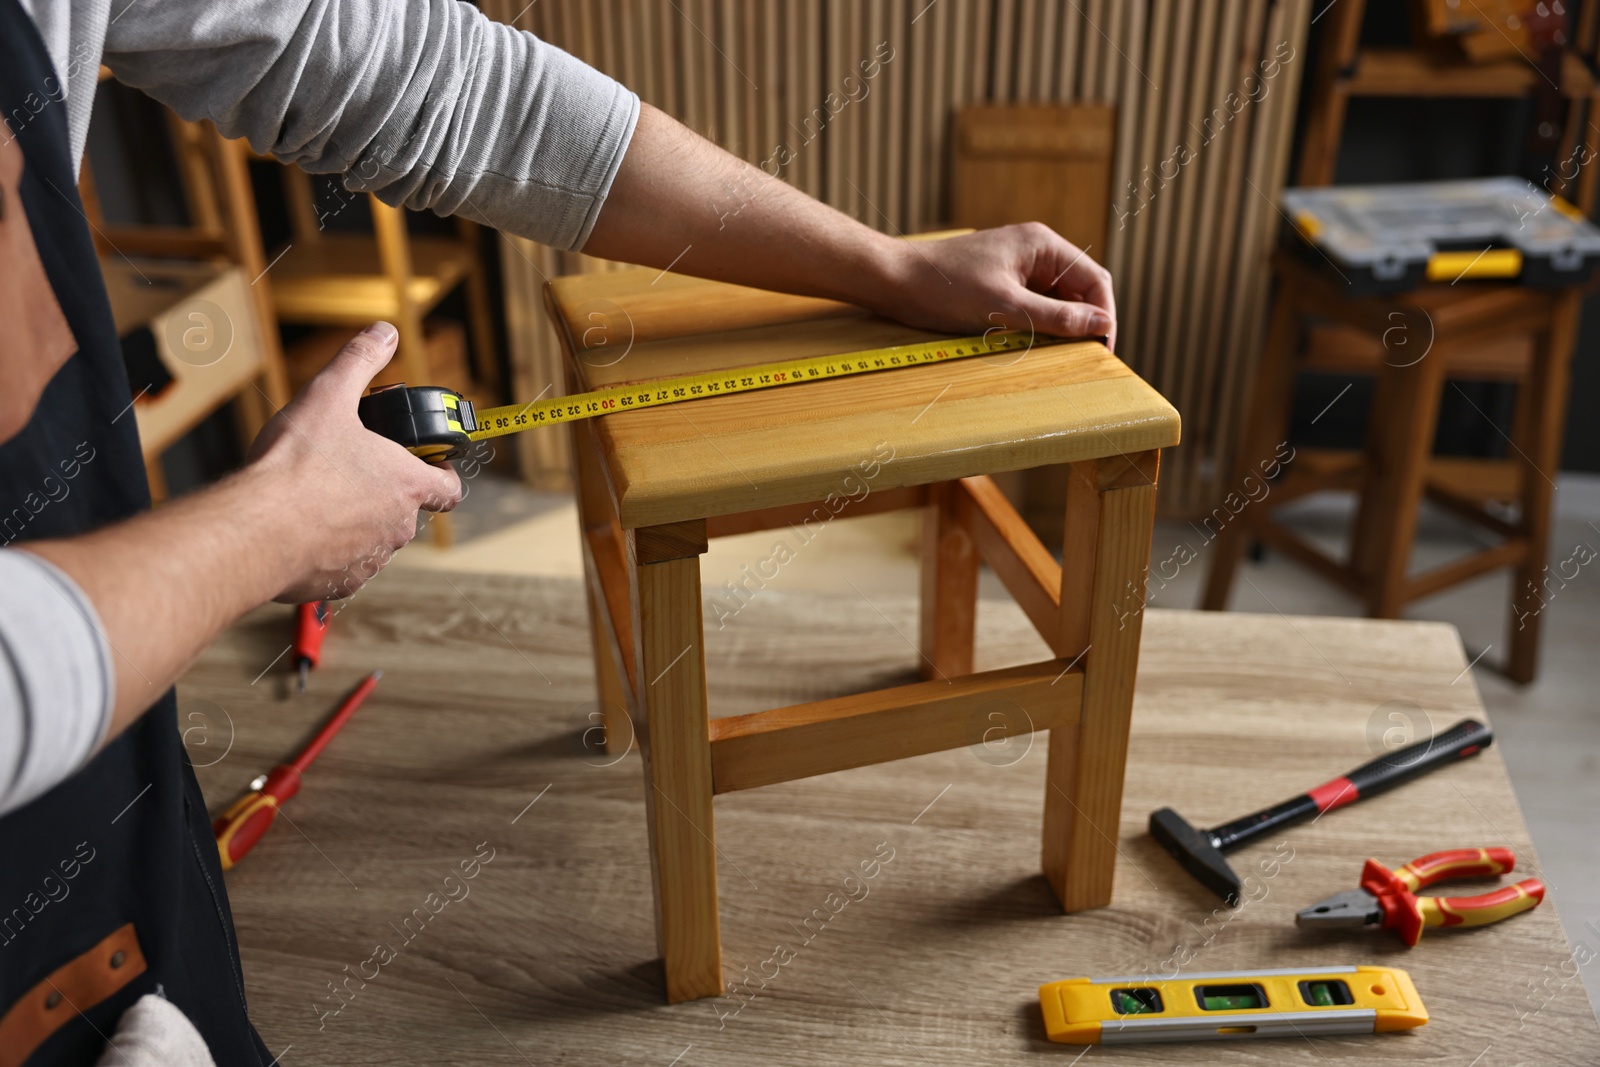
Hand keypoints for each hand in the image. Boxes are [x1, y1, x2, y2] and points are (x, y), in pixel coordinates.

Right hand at [245, 322, 462, 601]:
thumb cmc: (294, 469)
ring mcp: (370, 560)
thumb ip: (359, 361)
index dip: (442, 475)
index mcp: (406, 485)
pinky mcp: (338, 583)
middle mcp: (397, 527)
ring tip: (315, 501)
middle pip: (404, 511)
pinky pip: (341, 566)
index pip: (448, 488)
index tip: (429, 466)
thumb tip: (383, 332)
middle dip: (381, 493)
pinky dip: (326, 551)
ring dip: (353, 523)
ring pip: (371, 539)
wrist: (255, 531)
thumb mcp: (328, 396)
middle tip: (346, 473)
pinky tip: (298, 531)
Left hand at [876, 224, 1117, 352]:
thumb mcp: (1003, 306)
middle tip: (1085, 361)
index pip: (1094, 280)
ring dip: (1060, 328)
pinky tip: (1031, 347)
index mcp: (1042, 244)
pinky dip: (1037, 327)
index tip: (1103, 351)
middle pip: (1079, 291)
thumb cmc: (944, 287)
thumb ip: (1054, 317)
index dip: (1104, 316)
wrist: (894, 280)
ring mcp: (1018, 267)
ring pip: (1056, 301)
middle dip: (1084, 324)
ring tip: (1057, 357)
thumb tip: (1101, 325)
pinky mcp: (1001, 283)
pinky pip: (1033, 306)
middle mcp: (1035, 251)